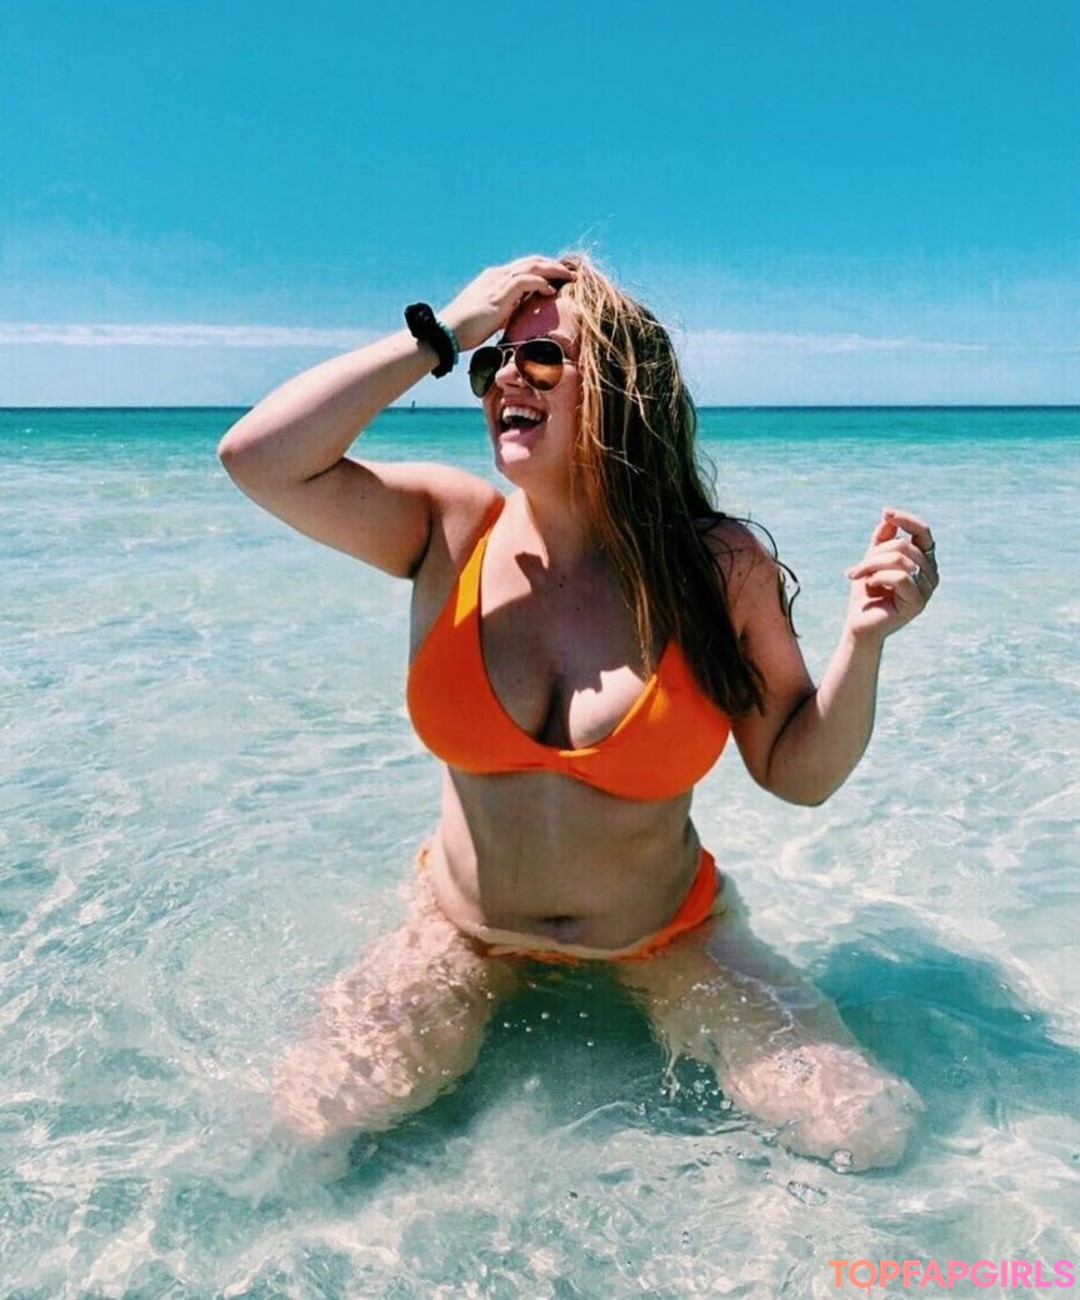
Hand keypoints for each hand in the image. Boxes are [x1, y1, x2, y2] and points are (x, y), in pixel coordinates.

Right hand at [439, 255, 573, 352]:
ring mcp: (498, 282)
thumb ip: (504, 313)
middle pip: (532, 261)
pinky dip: (542, 283)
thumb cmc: (464, 330)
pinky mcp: (500, 293)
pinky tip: (552, 292)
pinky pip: (527, 281)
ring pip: (533, 266)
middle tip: (570, 273)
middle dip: (553, 265)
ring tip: (569, 277)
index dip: (543, 269)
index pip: (523, 267)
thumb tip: (516, 320)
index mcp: (493, 279)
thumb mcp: (490, 318)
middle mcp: (497, 275)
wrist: (448, 332)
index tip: (558, 276)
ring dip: (553, 270)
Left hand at [844, 508, 939, 641]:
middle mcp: (931, 574)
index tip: (886, 513)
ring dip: (871, 565)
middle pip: (904, 546)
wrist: (859, 623)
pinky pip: (900, 577)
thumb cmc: (866, 592)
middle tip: (856, 569)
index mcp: (924, 561)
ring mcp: (927, 589)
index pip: (923, 532)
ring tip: (857, 576)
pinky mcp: (918, 603)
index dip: (906, 519)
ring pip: (900, 560)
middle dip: (874, 554)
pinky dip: (878, 578)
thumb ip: (882, 539)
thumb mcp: (872, 559)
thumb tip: (888, 516)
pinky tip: (869, 586)